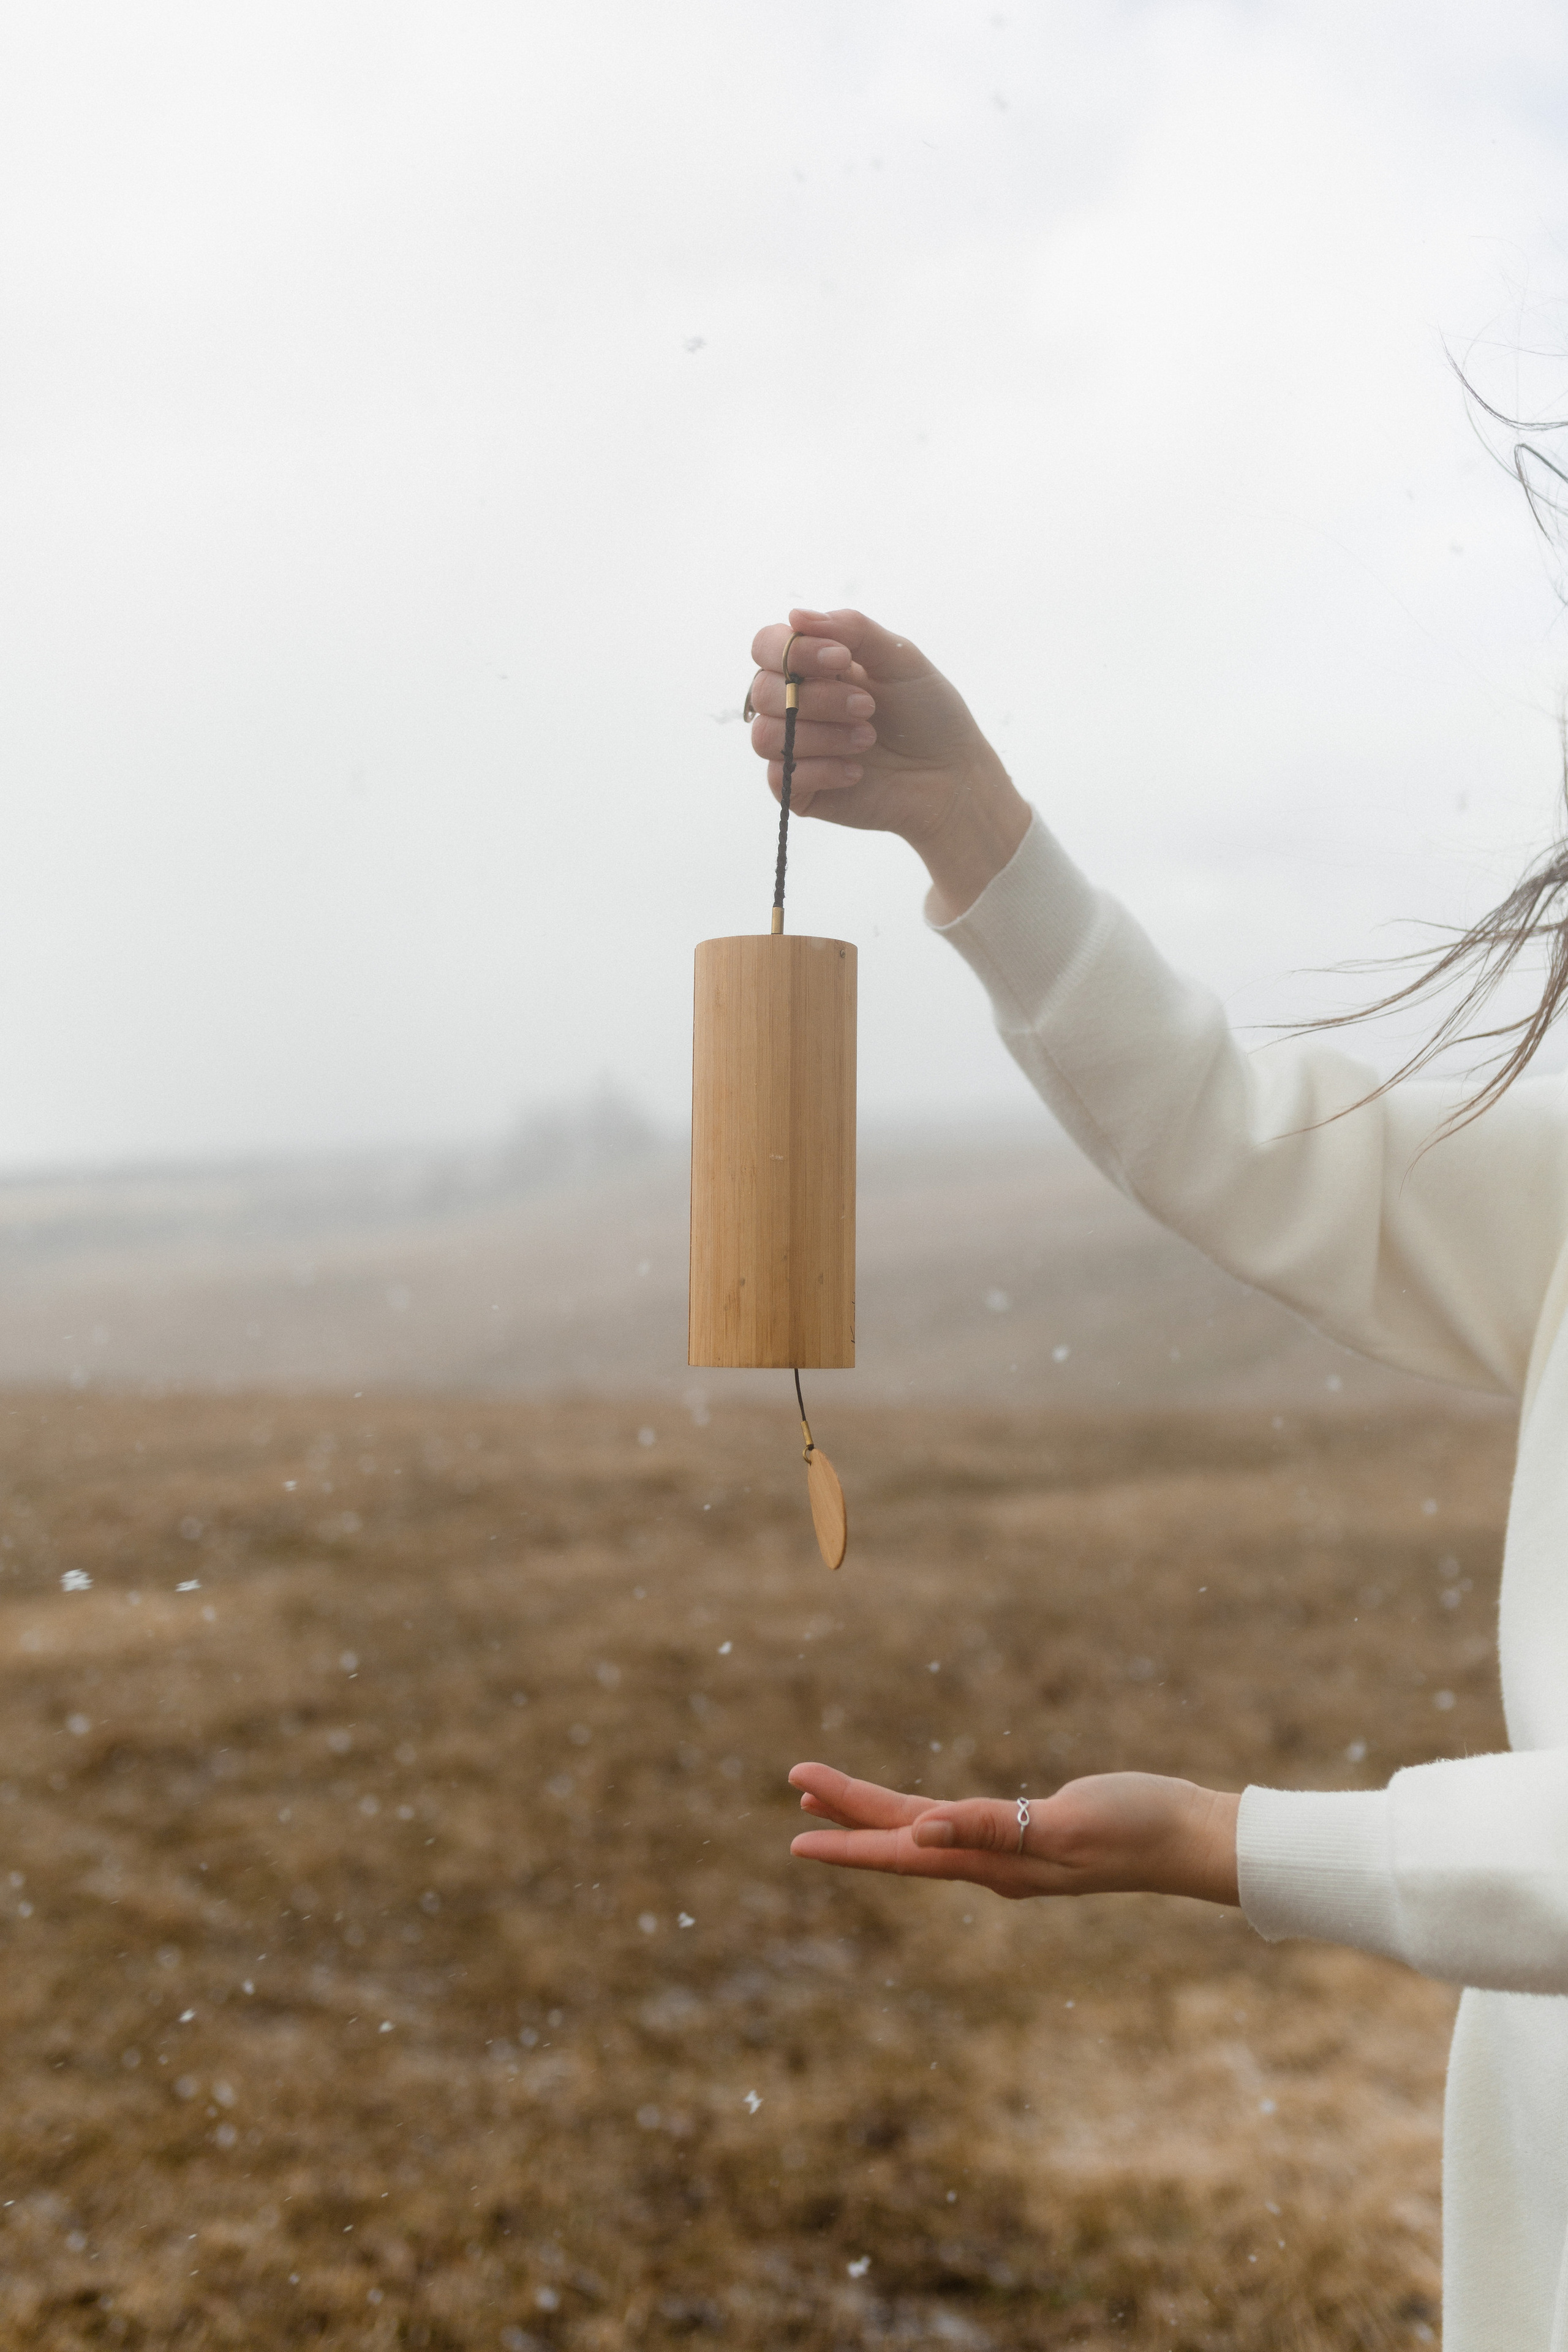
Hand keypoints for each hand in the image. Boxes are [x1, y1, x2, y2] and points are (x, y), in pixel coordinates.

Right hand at [747, 608, 1031, 921]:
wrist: (952, 776)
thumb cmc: (929, 713)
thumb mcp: (899, 657)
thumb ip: (852, 629)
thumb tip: (795, 615)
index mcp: (813, 666)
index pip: (767, 647)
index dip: (792, 650)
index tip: (843, 660)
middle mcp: (796, 704)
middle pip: (762, 691)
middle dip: (819, 698)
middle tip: (868, 707)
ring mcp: (794, 748)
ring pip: (766, 735)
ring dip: (821, 736)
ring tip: (868, 739)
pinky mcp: (799, 789)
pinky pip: (781, 777)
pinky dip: (822, 770)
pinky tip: (857, 771)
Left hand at [788, 1762, 1240, 1906]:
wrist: (1195, 1837)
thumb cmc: (1138, 1826)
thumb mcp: (1064, 1823)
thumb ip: (992, 1829)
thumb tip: (920, 1833)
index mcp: (996, 1863)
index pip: (903, 1849)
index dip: (849, 1836)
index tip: (796, 1828)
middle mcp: (995, 1864)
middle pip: (904, 1840)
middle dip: (848, 1816)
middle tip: (796, 1788)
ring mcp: (1014, 1852)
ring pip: (927, 1832)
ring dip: (877, 1815)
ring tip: (832, 1797)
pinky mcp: (1034, 1834)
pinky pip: (960, 1826)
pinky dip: (923, 1816)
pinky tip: (915, 1815)